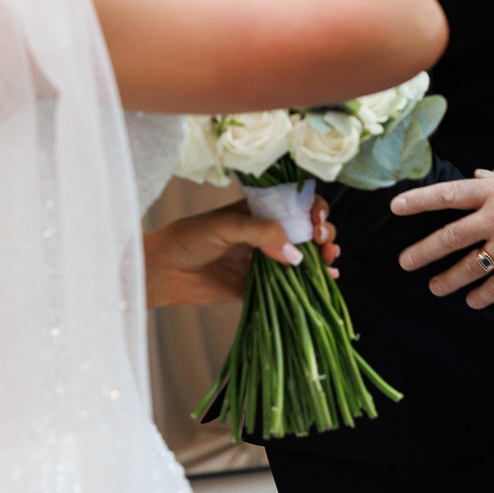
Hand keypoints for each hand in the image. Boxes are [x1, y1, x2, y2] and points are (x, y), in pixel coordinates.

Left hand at [142, 197, 338, 308]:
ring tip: (331, 262)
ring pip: (302, 259)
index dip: (313, 211)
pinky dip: (310, 284)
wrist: (163, 271)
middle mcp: (265, 235)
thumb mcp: (226, 226)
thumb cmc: (189, 238)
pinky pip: (289, 286)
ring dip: (322, 259)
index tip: (317, 222)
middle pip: (306, 232)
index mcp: (259, 212)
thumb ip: (261, 234)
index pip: (296, 206)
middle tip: (324, 243)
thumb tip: (296, 254)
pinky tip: (325, 282)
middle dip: (323, 235)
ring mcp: (263, 261)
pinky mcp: (257, 286)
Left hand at [391, 161, 493, 308]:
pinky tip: (472, 302)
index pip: (448, 195)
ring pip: (469, 265)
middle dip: (424, 251)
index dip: (419, 200)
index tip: (395, 207)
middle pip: (450, 237)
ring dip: (448, 279)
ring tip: (434, 288)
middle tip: (405, 262)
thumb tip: (479, 175)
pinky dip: (483, 295)